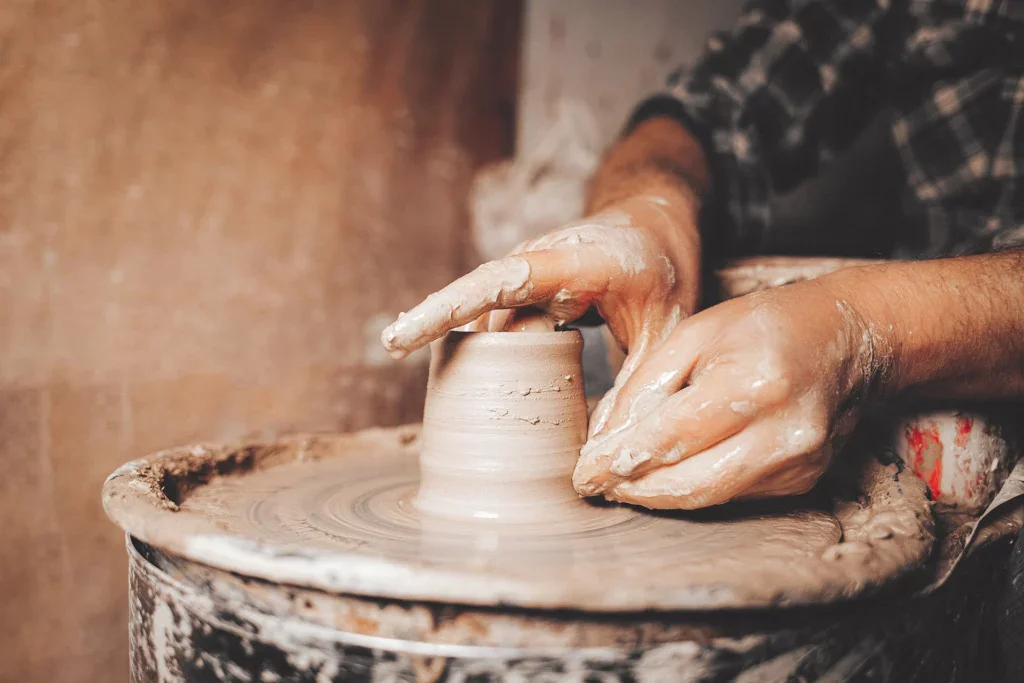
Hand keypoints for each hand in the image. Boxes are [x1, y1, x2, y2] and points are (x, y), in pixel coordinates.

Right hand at [381, 191, 701, 433]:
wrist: (656, 225)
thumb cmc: (663, 270)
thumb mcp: (668, 328)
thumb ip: (638, 386)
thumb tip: (603, 456)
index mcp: (575, 262)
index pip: (501, 282)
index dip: (450, 307)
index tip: (403, 333)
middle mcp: (539, 264)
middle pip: (481, 307)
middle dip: (437, 330)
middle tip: (395, 352)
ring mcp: (528, 278)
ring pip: (488, 324)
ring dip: (471, 356)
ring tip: (438, 391)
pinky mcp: (525, 294)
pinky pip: (498, 326)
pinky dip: (489, 357)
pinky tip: (475, 390)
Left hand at [573, 279, 891, 508]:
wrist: (845, 336)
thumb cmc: (764, 325)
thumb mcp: (694, 335)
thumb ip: (646, 386)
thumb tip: (605, 437)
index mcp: (753, 383)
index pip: (671, 437)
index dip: (620, 461)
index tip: (584, 475)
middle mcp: (782, 432)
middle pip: (690, 482)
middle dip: (634, 489)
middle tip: (597, 484)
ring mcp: (798, 462)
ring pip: (709, 497)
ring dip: (659, 495)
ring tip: (623, 481)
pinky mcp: (803, 480)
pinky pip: (734, 495)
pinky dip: (695, 487)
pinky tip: (670, 473)